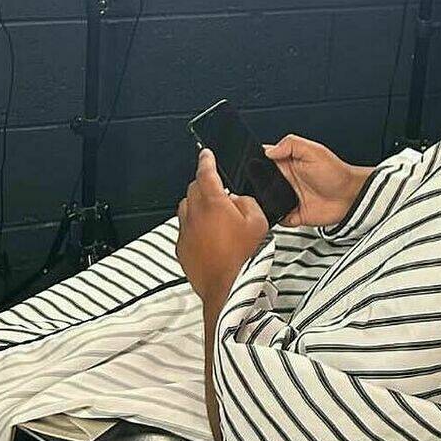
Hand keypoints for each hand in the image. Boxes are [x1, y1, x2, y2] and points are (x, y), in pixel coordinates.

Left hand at [176, 148, 269, 300]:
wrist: (227, 287)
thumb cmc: (243, 257)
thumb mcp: (259, 223)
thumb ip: (248, 203)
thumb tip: (238, 201)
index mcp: (214, 203)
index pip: (205, 173)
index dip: (206, 160)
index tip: (206, 154)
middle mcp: (195, 214)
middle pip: (193, 188)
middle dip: (204, 184)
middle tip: (218, 190)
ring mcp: (186, 231)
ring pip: (186, 207)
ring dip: (197, 204)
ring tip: (213, 214)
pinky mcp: (181, 248)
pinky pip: (184, 228)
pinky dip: (194, 225)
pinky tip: (208, 235)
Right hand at [262, 134, 369, 227]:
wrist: (352, 196)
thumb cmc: (337, 173)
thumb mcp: (315, 152)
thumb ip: (292, 145)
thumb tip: (270, 150)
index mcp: (287, 163)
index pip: (263, 161)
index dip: (254, 163)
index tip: (248, 166)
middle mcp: (285, 181)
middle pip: (260, 184)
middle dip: (255, 186)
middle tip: (256, 187)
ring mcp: (288, 198)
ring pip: (266, 202)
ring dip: (264, 204)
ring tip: (264, 202)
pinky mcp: (294, 214)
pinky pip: (278, 219)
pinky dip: (276, 219)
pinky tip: (280, 213)